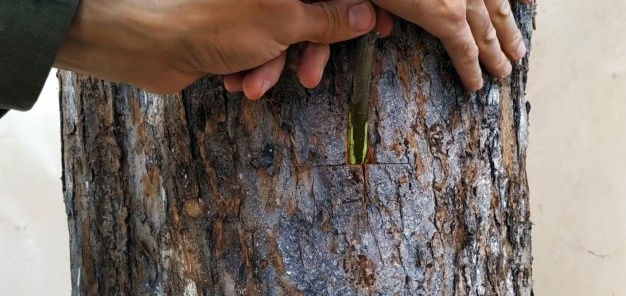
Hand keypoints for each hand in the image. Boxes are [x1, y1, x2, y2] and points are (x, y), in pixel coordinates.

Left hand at [55, 0, 378, 93]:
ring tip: (254, 84)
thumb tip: (364, 14)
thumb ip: (328, 19)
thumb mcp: (284, 23)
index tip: (380, 29)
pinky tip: (236, 81)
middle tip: (310, 76)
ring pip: (287, 37)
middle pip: (314, 13)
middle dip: (310, 49)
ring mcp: (251, 7)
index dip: (361, 8)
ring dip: (275, 66)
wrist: (148, 45)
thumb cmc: (212, 24)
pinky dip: (254, 69)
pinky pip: (262, 50)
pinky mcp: (235, 31)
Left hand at [372, 0, 531, 89]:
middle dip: (498, 55)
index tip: (477, 86)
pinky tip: (528, 1)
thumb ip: (376, 12)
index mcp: (443, 13)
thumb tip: (380, 28)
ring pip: (500, 5)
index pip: (464, 50)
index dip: (471, 70)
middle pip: (487, 31)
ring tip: (520, 49)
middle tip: (507, 73)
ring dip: (510, 28)